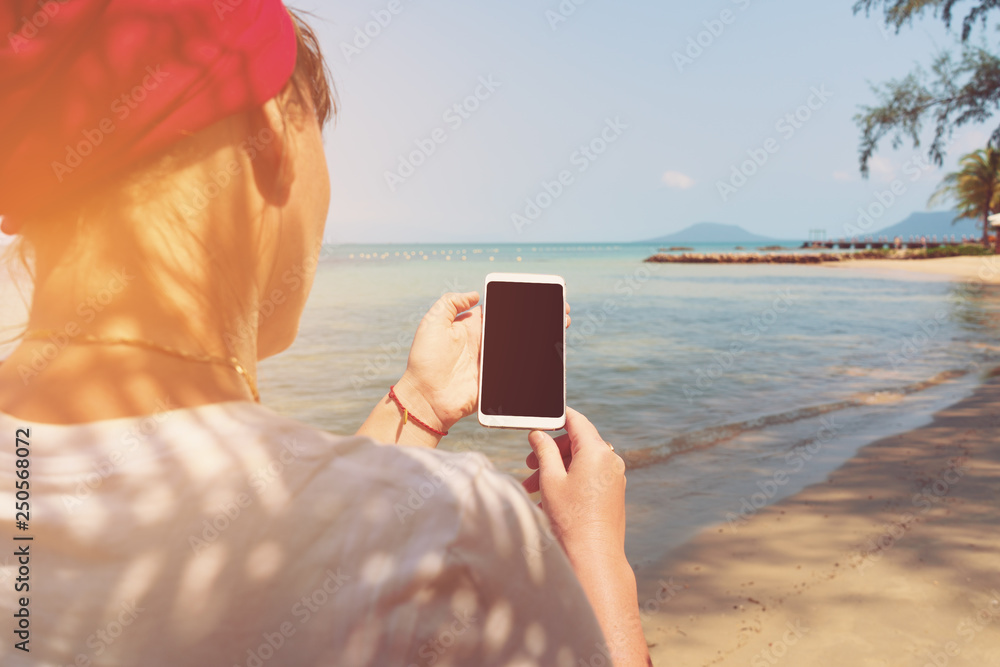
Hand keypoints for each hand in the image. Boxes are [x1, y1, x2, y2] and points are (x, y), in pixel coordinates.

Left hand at [399, 292, 571, 431]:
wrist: (424, 398)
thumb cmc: (425, 360)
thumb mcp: (432, 323)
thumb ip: (450, 303)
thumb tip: (474, 294)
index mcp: (473, 327)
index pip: (502, 312)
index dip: (521, 304)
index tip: (541, 296)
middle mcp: (486, 344)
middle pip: (519, 329)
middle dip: (541, 319)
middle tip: (561, 312)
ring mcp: (494, 364)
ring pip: (524, 349)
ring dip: (544, 338)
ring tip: (562, 327)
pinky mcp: (498, 382)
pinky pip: (520, 371)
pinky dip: (536, 364)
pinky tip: (552, 353)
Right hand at [522, 407, 626, 564]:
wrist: (593, 556)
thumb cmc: (570, 518)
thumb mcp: (550, 479)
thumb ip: (544, 451)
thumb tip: (538, 434)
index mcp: (596, 451)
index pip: (576, 420)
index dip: (556, 418)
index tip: (540, 422)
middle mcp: (611, 460)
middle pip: (578, 442)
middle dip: (551, 450)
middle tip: (529, 463)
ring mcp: (615, 477)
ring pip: (582, 461)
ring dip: (557, 468)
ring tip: (533, 487)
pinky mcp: (614, 492)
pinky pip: (590, 476)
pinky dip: (570, 479)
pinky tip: (550, 497)